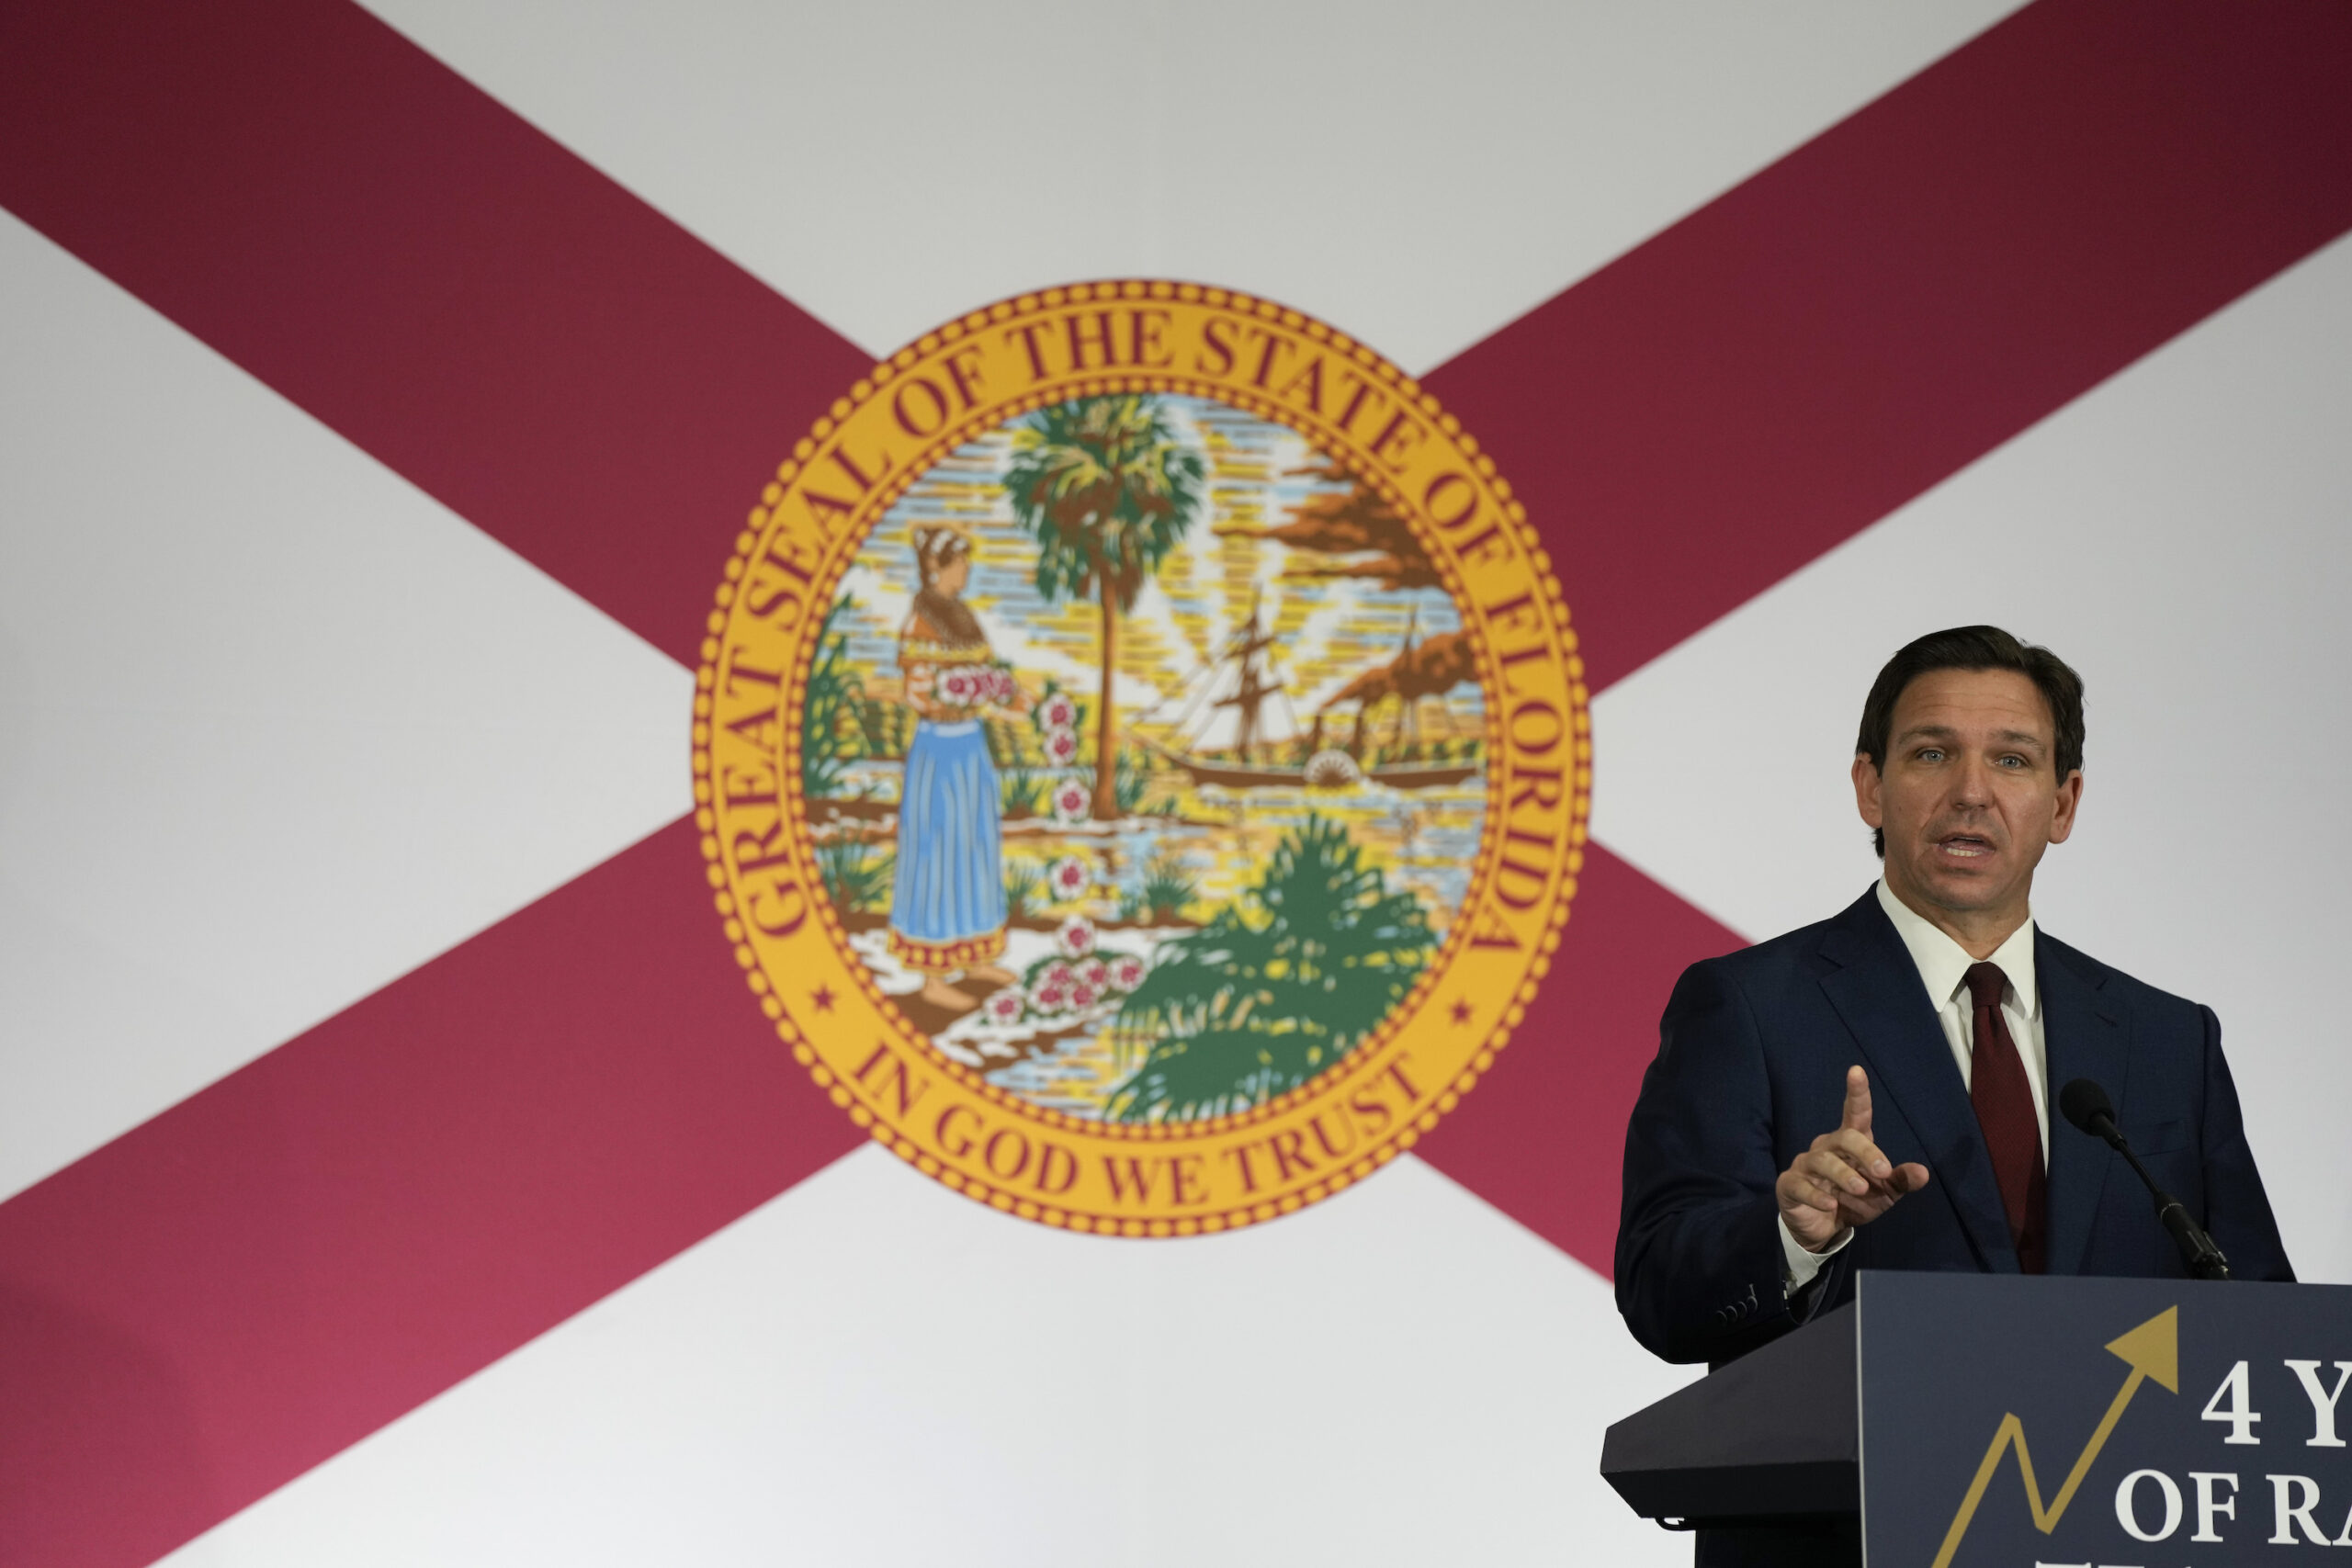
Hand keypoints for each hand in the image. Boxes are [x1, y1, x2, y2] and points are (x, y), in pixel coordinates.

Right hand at [1775, 1065, 1930, 1252]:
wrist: (1822, 1229)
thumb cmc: (1853, 1202)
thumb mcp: (1883, 1194)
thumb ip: (1900, 1181)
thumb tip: (1923, 1173)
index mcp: (1849, 1145)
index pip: (1854, 1113)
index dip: (1857, 1093)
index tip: (1857, 1071)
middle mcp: (1826, 1148)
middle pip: (1844, 1138)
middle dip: (1865, 1151)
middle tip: (1883, 1171)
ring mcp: (1805, 1166)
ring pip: (1822, 1161)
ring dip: (1843, 1174)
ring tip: (1860, 1189)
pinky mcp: (1789, 1185)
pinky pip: (1801, 1185)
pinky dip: (1816, 1195)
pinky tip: (1831, 1204)